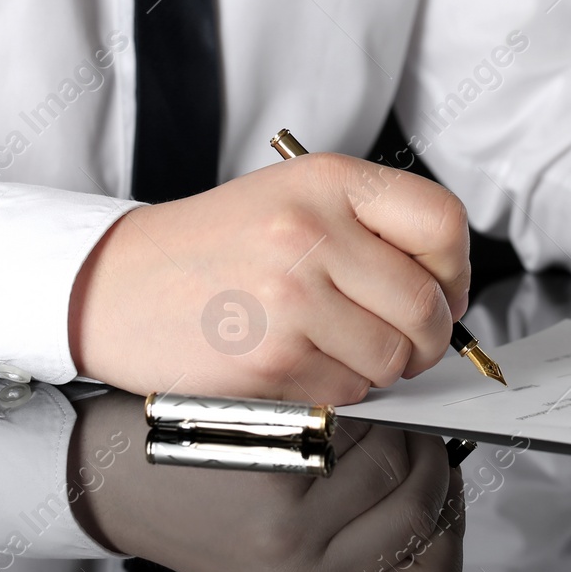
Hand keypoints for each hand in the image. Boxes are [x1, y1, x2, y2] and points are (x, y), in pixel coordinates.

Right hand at [68, 153, 470, 400]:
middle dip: (426, 338)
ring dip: (378, 369)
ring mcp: (291, 296)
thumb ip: (370, 228)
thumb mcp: (293, 198)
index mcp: (328, 180)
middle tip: (401, 342)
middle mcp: (312, 230)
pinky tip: (297, 364)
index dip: (455, 270)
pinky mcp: (271, 358)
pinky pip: (347, 391)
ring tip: (334, 348)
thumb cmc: (211, 248)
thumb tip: (449, 294)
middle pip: (427, 305)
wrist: (115, 285)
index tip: (442, 292)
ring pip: (393, 358)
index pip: (443, 223)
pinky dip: (335, 390)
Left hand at [69, 391, 464, 571]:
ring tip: (344, 419)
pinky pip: (355, 426)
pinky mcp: (268, 477)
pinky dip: (349, 402)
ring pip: (395, 458)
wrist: (122, 478)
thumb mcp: (296, 554)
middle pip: (424, 509)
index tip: (434, 490)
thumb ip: (368, 536)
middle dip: (422, 455)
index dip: (448, 531)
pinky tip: (316, 406)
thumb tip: (445, 475)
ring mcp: (287, 536)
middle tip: (396, 430)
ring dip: (384, 422)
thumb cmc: (215, 502)